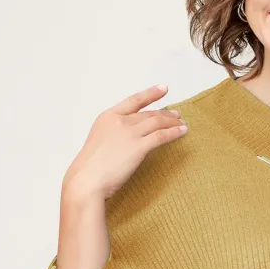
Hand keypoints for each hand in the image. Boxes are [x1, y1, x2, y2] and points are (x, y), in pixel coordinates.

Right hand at [63, 84, 187, 200]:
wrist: (87, 180)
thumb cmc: (91, 167)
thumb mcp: (100, 141)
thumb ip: (114, 134)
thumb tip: (128, 139)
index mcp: (108, 116)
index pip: (134, 100)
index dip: (151, 93)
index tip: (163, 88)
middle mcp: (119, 121)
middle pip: (149, 113)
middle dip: (165, 113)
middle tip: (176, 115)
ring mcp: (129, 133)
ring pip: (157, 122)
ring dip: (172, 122)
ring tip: (182, 124)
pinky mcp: (138, 147)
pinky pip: (161, 136)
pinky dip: (174, 133)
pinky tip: (182, 132)